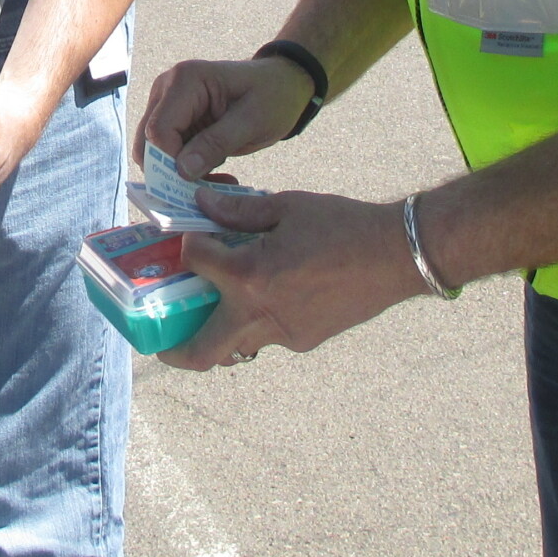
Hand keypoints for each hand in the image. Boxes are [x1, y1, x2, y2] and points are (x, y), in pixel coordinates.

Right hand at [134, 54, 317, 179]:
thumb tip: (182, 171)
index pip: (158, 131)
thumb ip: (216, 143)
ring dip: (180, 174)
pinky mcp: (175, 122)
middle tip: (206, 190)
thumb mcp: (252, 121)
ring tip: (219, 181)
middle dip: (171, 171)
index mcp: (185, 80)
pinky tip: (216, 175)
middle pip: (148, 142)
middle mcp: (167, 90)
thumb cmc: (272, 96)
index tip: (196, 184)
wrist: (283, 86)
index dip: (170, 162)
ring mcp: (168, 105)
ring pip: (155, 152)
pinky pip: (169, 153)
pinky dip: (187, 170)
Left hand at [162, 186, 424, 370]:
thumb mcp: (286, 207)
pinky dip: (256, 320)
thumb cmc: (344, 224)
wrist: (399, 255)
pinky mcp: (305, 339)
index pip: (196, 263)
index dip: (189, 247)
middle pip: (201, 352)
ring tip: (210, 312)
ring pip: (236, 346)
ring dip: (217, 334)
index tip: (192, 238)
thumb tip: (201, 204)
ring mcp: (284, 333)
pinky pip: (268, 336)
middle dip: (173, 350)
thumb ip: (238, 212)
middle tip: (159, 339)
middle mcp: (261, 313)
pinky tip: (268, 294)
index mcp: (250, 275)